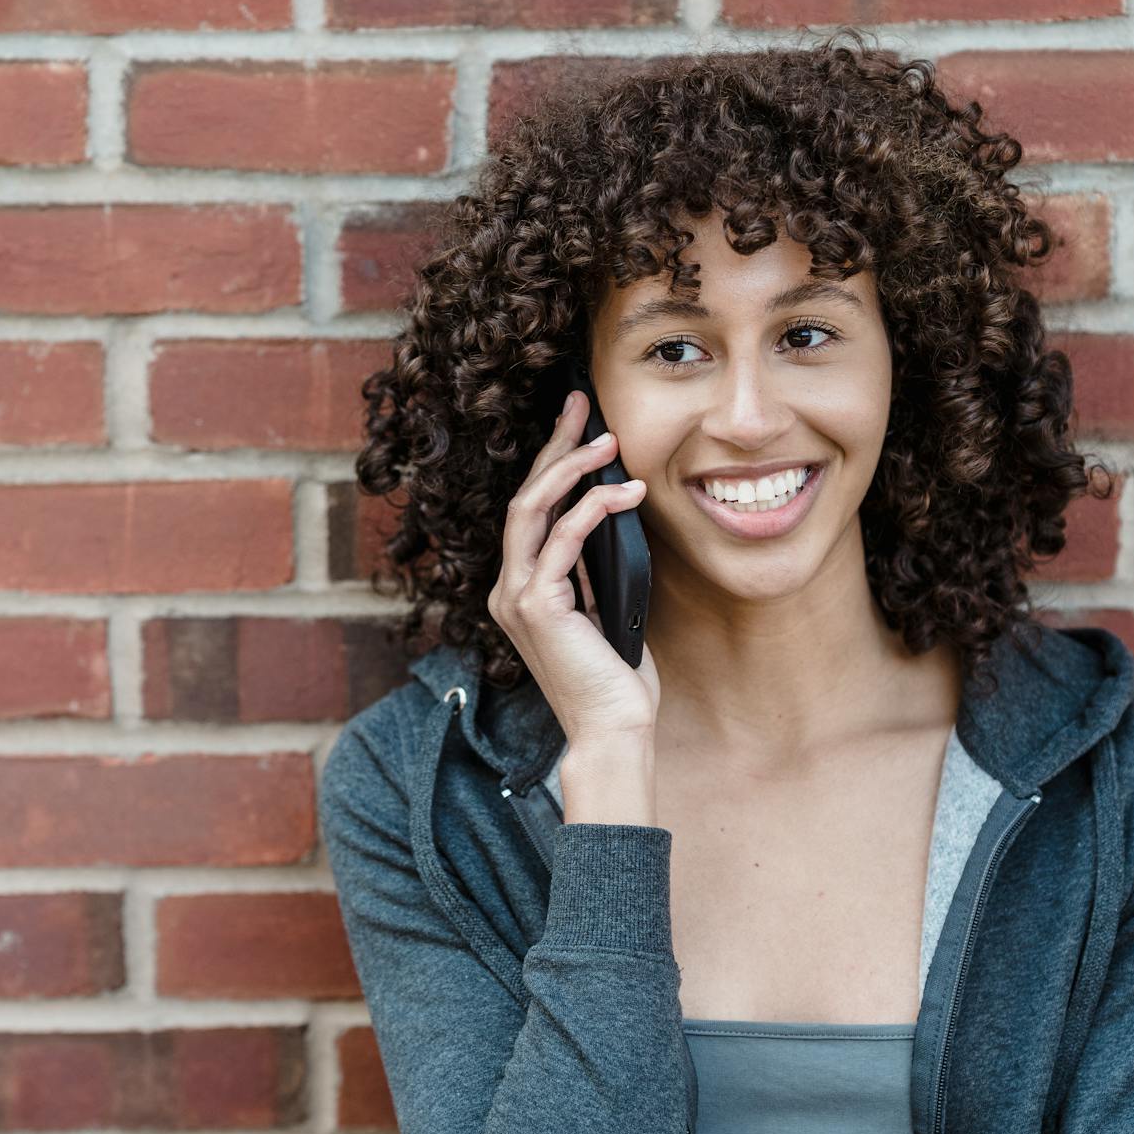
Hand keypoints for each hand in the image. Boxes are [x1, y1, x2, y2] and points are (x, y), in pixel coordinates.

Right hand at [487, 387, 662, 756]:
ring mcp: (516, 596)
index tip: (576, 423)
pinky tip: (626, 492)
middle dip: (554, 445)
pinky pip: (562, 540)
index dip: (551, 461)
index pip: (531, 510)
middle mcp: (508, 588)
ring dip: (571, 467)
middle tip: (581, 403)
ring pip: (532, 509)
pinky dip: (594, 508)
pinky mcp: (536, 606)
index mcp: (520, 588)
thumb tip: (612, 513)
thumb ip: (593, 569)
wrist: (611, 729)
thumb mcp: (605, 608)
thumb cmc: (615, 678)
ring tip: (608, 440)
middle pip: (524, 497)